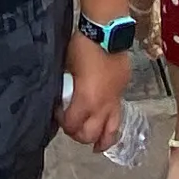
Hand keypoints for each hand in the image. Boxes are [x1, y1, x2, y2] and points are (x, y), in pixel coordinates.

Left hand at [58, 32, 129, 149]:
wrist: (108, 33)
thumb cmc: (83, 47)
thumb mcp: (66, 67)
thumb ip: (64, 86)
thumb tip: (60, 95)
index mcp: (86, 100)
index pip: (71, 124)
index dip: (61, 122)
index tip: (57, 112)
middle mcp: (101, 107)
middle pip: (89, 134)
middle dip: (77, 134)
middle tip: (70, 126)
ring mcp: (114, 102)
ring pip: (109, 133)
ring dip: (99, 141)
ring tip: (93, 146)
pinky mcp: (122, 96)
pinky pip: (118, 119)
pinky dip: (112, 130)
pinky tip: (108, 133)